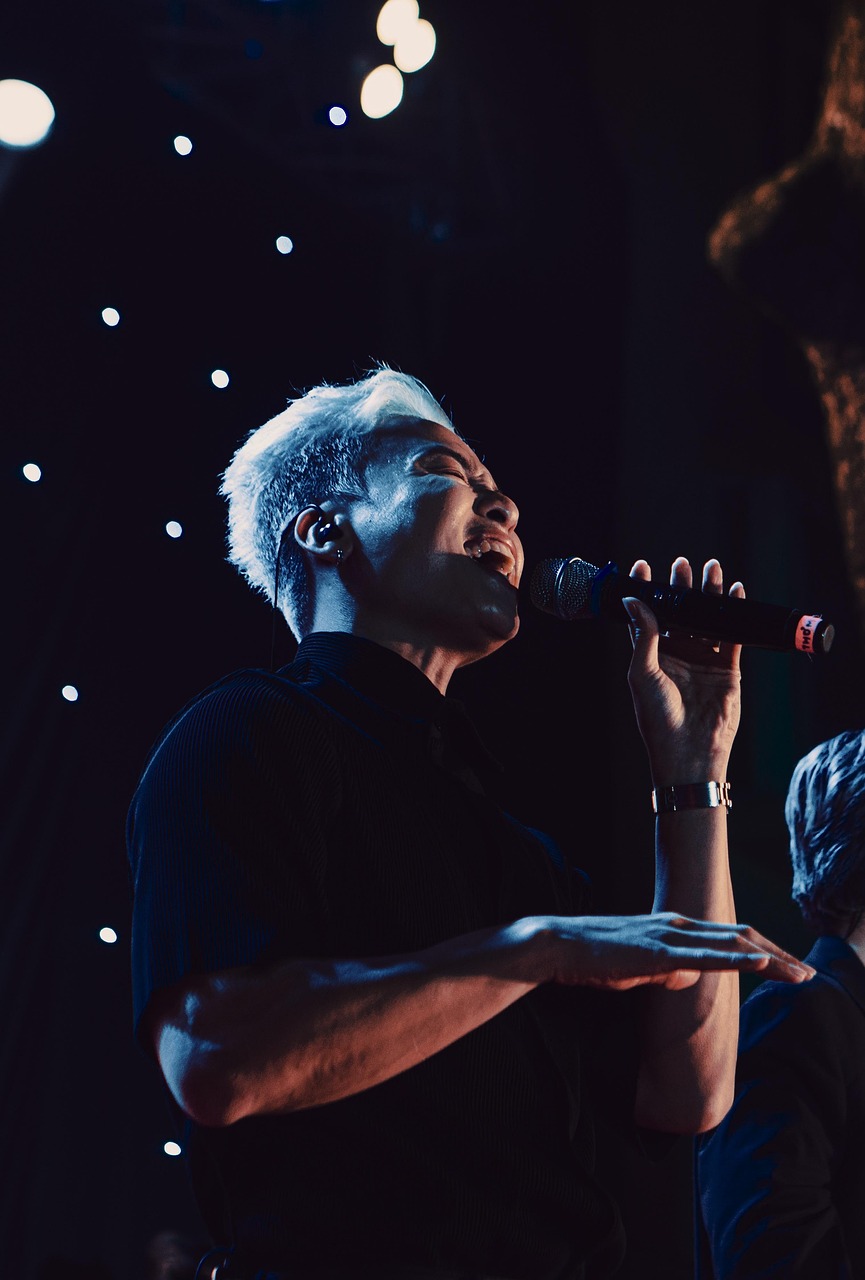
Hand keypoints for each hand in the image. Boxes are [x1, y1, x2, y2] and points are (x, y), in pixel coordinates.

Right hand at [527, 912, 815, 991]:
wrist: (560, 946)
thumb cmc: (596, 959)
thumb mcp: (641, 966)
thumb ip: (668, 969)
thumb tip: (689, 978)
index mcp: (675, 926)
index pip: (731, 937)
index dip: (764, 951)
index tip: (790, 967)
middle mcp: (679, 924)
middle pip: (742, 937)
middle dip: (780, 956)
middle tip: (810, 974)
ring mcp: (670, 936)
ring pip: (732, 945)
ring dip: (771, 959)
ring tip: (800, 973)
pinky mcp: (659, 953)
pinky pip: (706, 957)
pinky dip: (737, 960)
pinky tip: (760, 965)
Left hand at [624, 556, 742, 782]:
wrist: (690, 751)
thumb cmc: (658, 718)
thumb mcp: (643, 673)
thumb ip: (644, 636)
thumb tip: (634, 600)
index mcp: (650, 656)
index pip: (646, 617)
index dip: (644, 592)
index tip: (642, 567)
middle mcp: (676, 655)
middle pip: (679, 613)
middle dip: (680, 587)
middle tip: (681, 564)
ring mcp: (702, 660)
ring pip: (706, 619)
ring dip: (709, 595)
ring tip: (711, 569)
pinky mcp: (727, 667)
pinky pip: (731, 635)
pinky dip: (734, 613)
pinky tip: (736, 593)